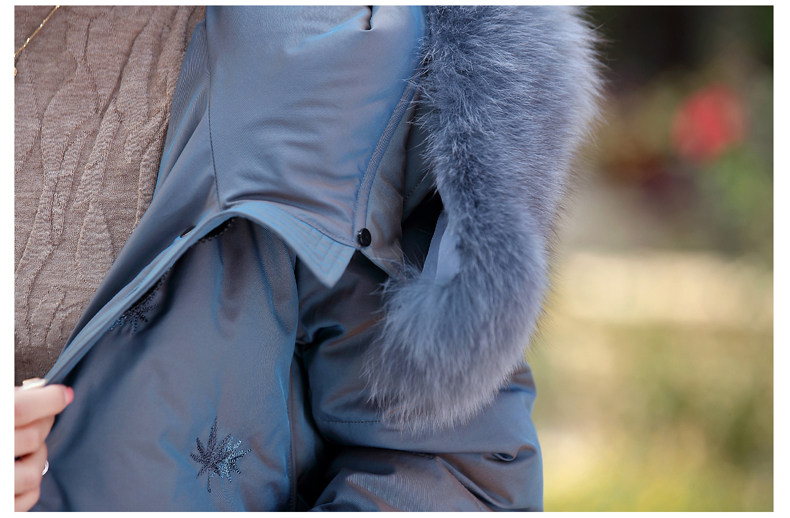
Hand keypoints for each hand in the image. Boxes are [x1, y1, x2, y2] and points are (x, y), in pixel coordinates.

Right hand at [14, 379, 72, 511]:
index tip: (63, 395)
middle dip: (43, 426)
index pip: (19, 410)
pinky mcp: (4, 508)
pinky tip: (19, 473)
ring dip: (37, 458)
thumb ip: (12, 402)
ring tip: (23, 451)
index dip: (48, 400)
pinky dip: (30, 485)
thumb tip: (39, 391)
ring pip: (35, 471)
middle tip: (39, 420)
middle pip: (33, 437)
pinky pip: (30, 496)